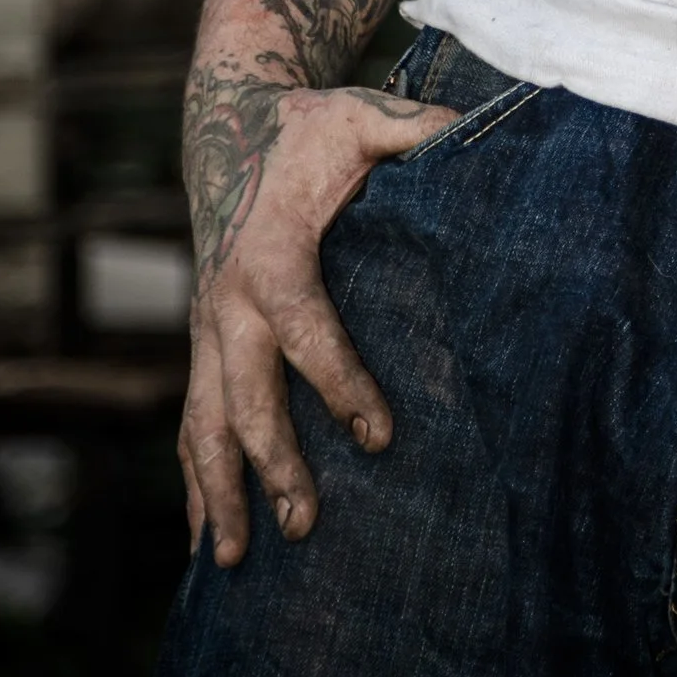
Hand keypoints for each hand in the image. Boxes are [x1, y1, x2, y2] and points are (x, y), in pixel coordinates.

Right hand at [178, 67, 458, 563]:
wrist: (228, 124)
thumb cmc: (309, 129)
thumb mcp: (364, 116)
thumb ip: (419, 133)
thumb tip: (485, 138)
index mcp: (271, 253)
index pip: (304, 327)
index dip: (339, 383)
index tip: (378, 437)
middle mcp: (226, 300)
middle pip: (242, 395)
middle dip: (272, 462)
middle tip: (306, 522)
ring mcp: (205, 328)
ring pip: (202, 423)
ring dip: (218, 492)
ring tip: (239, 560)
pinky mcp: (201, 345)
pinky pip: (191, 423)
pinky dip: (194, 484)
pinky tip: (205, 544)